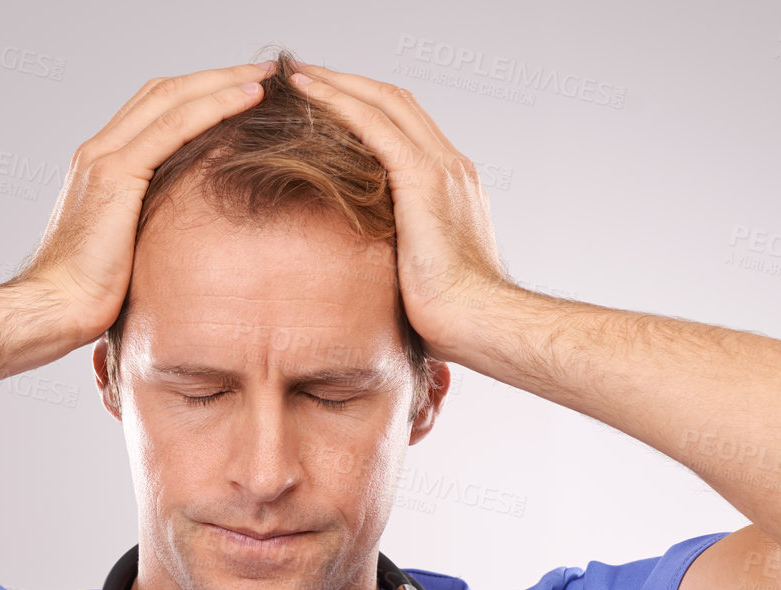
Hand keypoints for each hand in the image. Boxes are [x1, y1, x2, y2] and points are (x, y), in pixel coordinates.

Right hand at [10, 60, 276, 354]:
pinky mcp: (115, 176)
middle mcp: (98, 152)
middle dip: (216, 77)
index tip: (242, 90)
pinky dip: (214, 105)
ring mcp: (103, 159)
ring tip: (266, 76)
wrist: (54, 309)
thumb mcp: (128, 252)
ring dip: (222, 82)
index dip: (198, 93)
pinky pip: (173, 126)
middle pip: (164, 92)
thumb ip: (150, 228)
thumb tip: (189, 237)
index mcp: (100, 166)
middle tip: (264, 71)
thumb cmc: (88, 296)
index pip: (153, 109)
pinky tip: (247, 99)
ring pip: (171, 98)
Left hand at [287, 64, 512, 365]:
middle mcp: (452, 166)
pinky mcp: (424, 179)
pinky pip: (375, 126)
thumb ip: (401, 253)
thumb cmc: (453, 316)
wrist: (480, 322)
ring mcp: (442, 168)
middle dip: (350, 84)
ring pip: (385, 103)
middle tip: (306, 77)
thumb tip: (370, 268)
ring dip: (339, 84)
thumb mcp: (421, 274)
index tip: (330, 104)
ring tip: (300, 76)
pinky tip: (310, 94)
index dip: (367, 108)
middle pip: (397, 103)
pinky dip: (340, 103)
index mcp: (454, 185)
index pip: (408, 127)